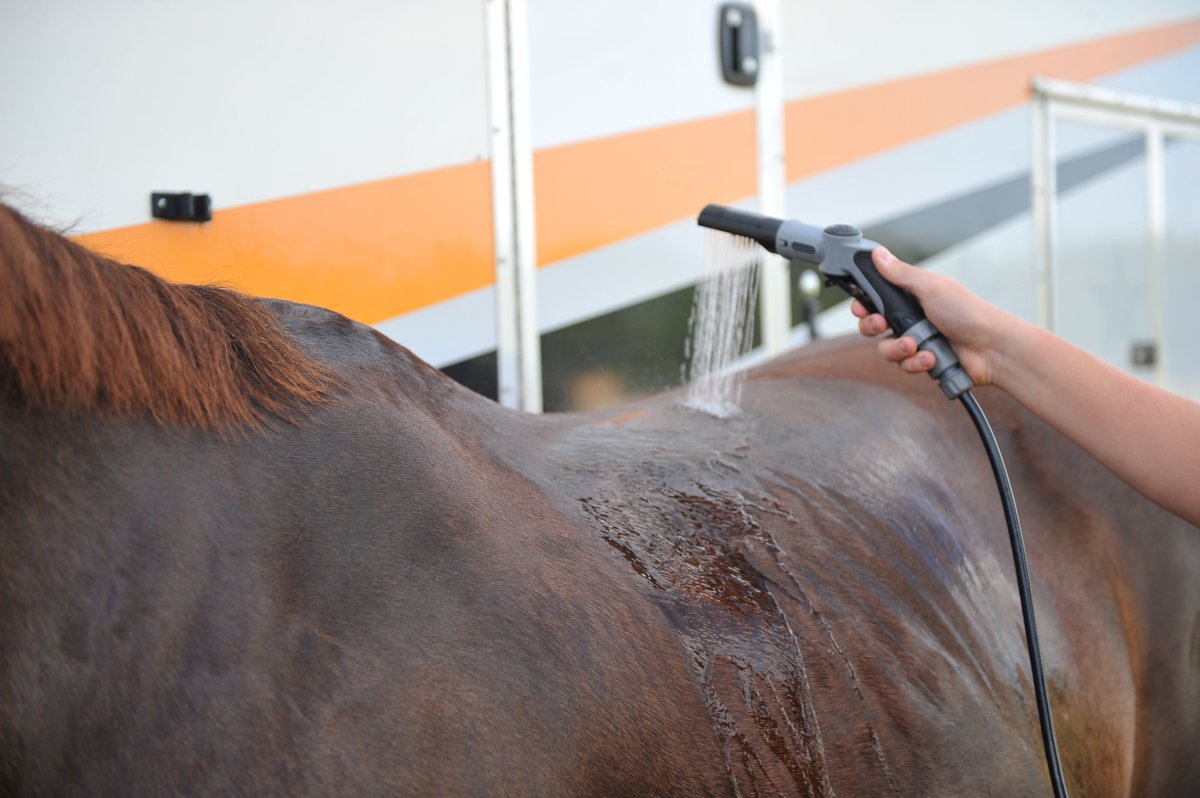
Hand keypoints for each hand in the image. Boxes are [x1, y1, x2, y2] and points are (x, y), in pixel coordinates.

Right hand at [850, 247, 1008, 386]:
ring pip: (886, 348)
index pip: (876, 298)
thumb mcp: (931, 287)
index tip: (860, 307)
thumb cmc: (967, 312)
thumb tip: (878, 253)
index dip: (863, 304)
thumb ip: (900, 273)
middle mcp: (910, 318)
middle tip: (880, 324)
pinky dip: (915, 362)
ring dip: (898, 348)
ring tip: (916, 345)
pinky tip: (930, 358)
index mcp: (911, 296)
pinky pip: (903, 365)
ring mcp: (915, 340)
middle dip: (873, 326)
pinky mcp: (921, 360)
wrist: (990, 348)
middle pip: (873, 325)